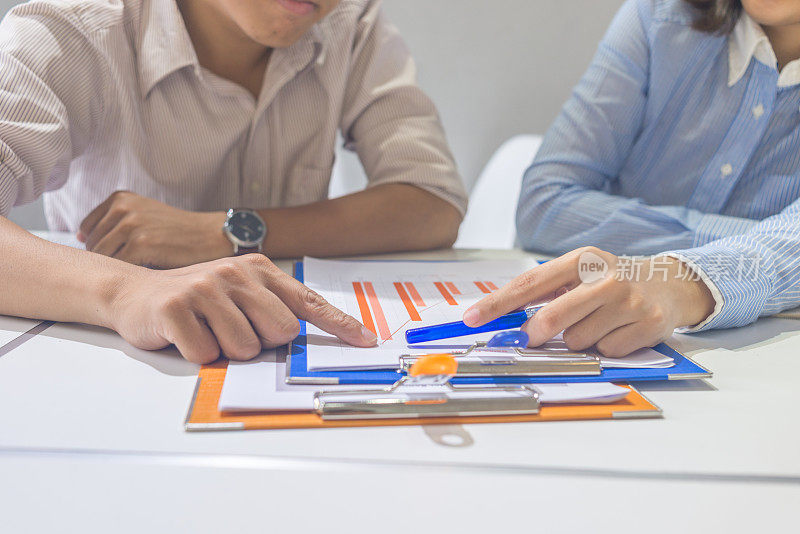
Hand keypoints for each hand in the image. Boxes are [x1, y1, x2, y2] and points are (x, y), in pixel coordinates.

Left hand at [78, 191, 231, 267]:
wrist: (209, 235)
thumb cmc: (177, 230)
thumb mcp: (144, 212)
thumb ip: (115, 221)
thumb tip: (81, 238)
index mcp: (120, 198)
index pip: (87, 227)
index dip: (95, 246)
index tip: (110, 257)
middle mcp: (123, 208)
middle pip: (92, 244)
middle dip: (104, 261)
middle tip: (121, 273)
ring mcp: (131, 224)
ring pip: (102, 256)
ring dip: (113, 270)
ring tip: (129, 276)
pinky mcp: (141, 243)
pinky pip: (119, 265)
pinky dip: (126, 275)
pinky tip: (139, 278)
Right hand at [105, 254, 377, 362]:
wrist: (134, 292)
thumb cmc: (195, 299)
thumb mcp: (239, 294)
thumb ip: (272, 308)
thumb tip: (304, 337)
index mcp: (258, 270)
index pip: (308, 302)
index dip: (340, 324)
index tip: (366, 341)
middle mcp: (236, 273)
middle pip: (280, 333)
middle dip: (259, 343)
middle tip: (231, 329)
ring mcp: (206, 287)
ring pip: (245, 348)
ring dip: (225, 351)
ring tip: (205, 330)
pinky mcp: (178, 307)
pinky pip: (207, 355)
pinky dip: (197, 355)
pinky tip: (184, 335)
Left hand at [463, 247, 715, 356]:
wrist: (671, 283)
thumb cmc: (611, 281)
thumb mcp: (579, 274)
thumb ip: (545, 293)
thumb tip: (502, 318)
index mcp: (582, 259)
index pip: (530, 283)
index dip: (497, 304)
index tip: (471, 319)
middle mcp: (606, 276)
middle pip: (552, 317)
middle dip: (536, 335)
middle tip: (531, 339)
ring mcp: (629, 300)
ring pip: (579, 340)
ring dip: (579, 341)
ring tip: (596, 324)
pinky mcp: (648, 323)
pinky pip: (607, 352)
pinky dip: (605, 349)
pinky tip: (618, 331)